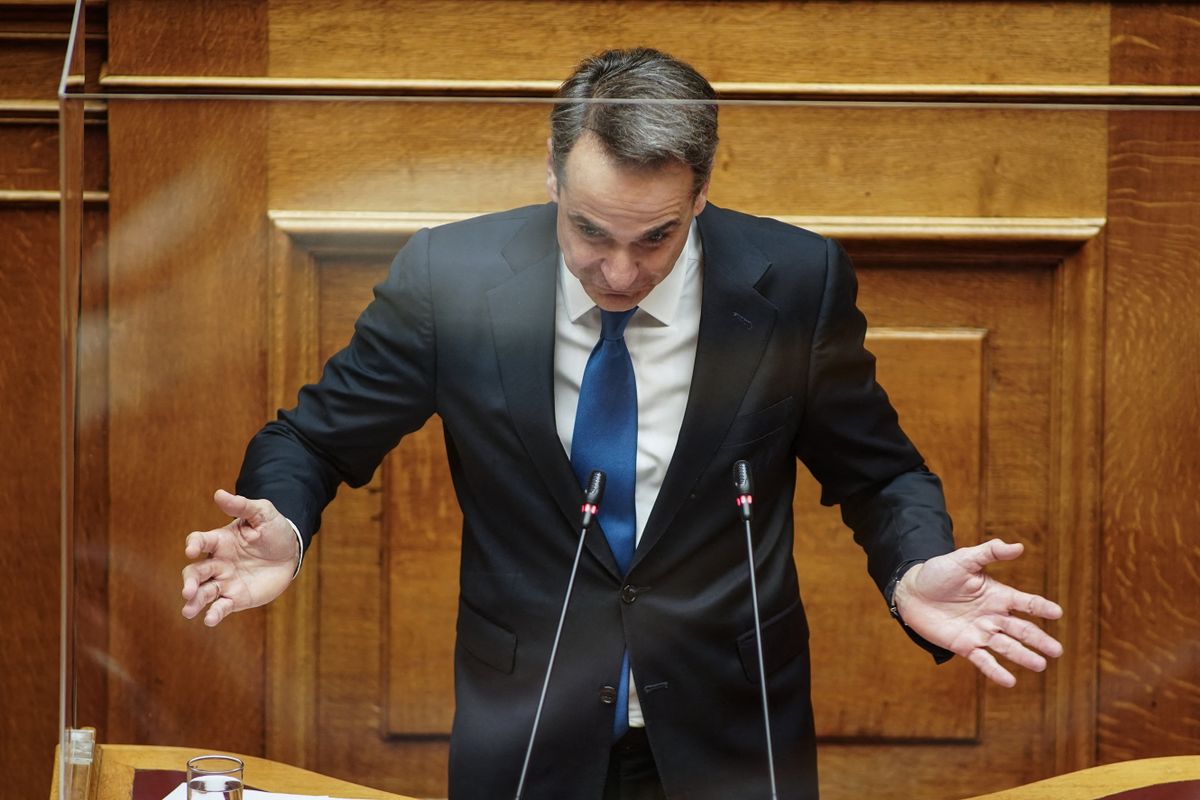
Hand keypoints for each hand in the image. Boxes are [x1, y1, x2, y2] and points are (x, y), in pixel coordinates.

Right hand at [181, 489, 299, 626]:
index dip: (193, 544)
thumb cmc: (274, 529)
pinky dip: (214, 614)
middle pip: (196, 572)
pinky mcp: (236, 597)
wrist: (291, 552)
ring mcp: (226, 581)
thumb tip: (219, 493)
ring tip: (189, 611)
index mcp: (220, 541)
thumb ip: (242, 506)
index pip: (199, 541)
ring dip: (195, 601)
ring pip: (204, 592)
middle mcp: (218, 562)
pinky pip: (221, 607)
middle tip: (187, 591)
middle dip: (189, 581)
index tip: (192, 549)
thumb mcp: (263, 513)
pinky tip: (209, 619)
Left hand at [893, 538, 1062, 686]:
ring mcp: (980, 632)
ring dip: (1023, 656)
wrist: (911, 592)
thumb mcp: (964, 559)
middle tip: (1057, 651)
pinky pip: (983, 660)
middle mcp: (993, 616)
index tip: (1057, 613)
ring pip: (1007, 647)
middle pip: (1022, 629)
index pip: (1026, 603)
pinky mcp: (965, 646)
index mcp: (998, 595)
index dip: (1041, 607)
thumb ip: (990, 552)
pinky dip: (996, 671)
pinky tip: (1010, 681)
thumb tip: (1018, 546)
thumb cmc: (938, 573)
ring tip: (1041, 666)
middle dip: (1039, 640)